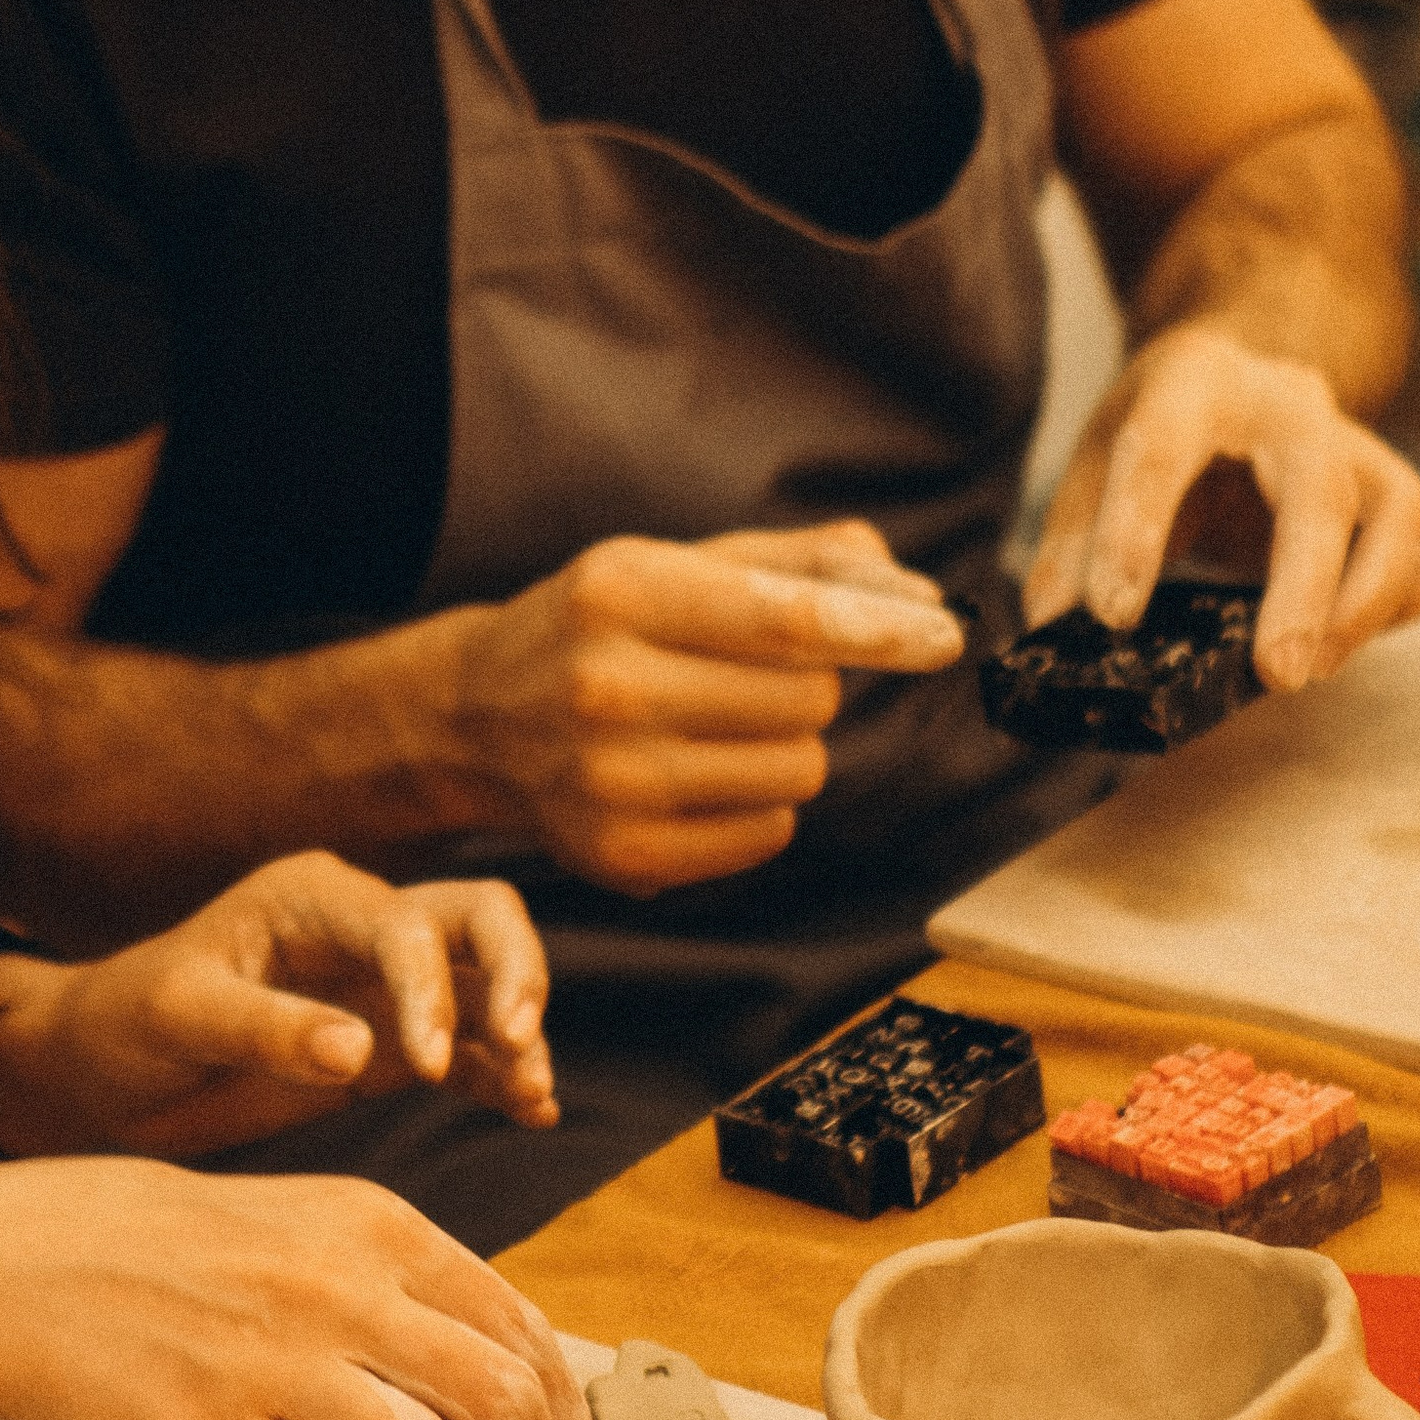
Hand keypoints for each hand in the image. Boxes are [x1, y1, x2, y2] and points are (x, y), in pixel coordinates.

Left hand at [0, 853, 555, 1159]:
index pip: (405, 923)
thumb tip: (358, 1049)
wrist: (98, 1074)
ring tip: (534, 1093)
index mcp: (310, 897)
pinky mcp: (386, 1047)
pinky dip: (503, 1075)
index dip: (429, 987)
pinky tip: (529, 1112)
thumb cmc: (124, 1024)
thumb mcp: (178, 1017)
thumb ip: (264, 1028)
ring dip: (520, 1031)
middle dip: (515, 972)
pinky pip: (469, 1051)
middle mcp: (360, 929)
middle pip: (478, 920)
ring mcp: (380, 988)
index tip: (426, 1061)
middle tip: (519, 1043)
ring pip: (485, 984)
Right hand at [0, 1158, 598, 1419]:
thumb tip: (496, 1361)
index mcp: (370, 1225)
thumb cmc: (161, 1246)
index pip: (517, 1323)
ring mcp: (280, 1365)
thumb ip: (393, 1278)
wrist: (14, 1264)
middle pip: (503, 1398)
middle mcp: (341, 1286)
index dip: (563, 1404)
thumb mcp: (295, 1221)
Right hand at [442, 520, 964, 893]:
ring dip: (789, 745)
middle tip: (752, 675)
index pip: (784, 620)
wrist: (476, 718)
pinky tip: (702, 775)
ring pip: (799, 770)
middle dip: (810, 683)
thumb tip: (912, 592)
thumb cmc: (600, 627)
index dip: (877, 628)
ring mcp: (610, 781)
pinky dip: (761, 804)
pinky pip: (770, 832)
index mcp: (620, 592)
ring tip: (721, 725)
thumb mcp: (676, 563)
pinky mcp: (623, 856)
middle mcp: (606, 686)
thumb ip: (798, 563)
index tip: (942, 635)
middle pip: (807, 698)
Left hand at [1022, 323, 1419, 689]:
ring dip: (1369, 602)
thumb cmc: (1166, 424)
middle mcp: (1289, 407)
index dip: (1133, 535)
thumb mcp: (1097, 458)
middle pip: (1318, 489)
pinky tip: (1359, 633)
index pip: (1160, 451)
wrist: (1248, 362)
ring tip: (1313, 667)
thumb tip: (1052, 632)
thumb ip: (1070, 545)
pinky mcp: (1395, 484)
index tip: (1112, 619)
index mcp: (1193, 386)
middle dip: (1302, 589)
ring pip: (1404, 512)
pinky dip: (1413, 596)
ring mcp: (1357, 443)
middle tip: (1277, 675)